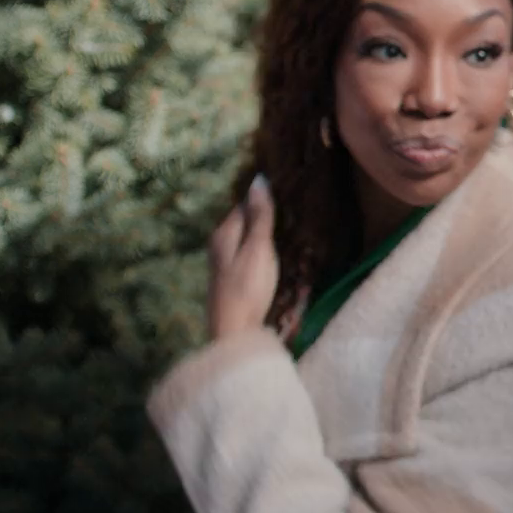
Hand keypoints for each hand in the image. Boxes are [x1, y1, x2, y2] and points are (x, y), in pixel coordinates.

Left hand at [207, 174, 279, 340]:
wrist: (234, 332)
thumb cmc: (247, 287)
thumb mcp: (258, 248)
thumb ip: (260, 217)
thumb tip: (258, 180)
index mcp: (224, 233)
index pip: (243, 204)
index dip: (263, 197)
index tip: (286, 190)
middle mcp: (220, 245)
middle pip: (243, 221)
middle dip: (263, 213)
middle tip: (292, 206)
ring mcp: (225, 264)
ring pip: (245, 238)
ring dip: (263, 232)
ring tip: (288, 226)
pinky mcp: (233, 280)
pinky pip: (249, 254)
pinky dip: (261, 249)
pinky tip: (274, 253)